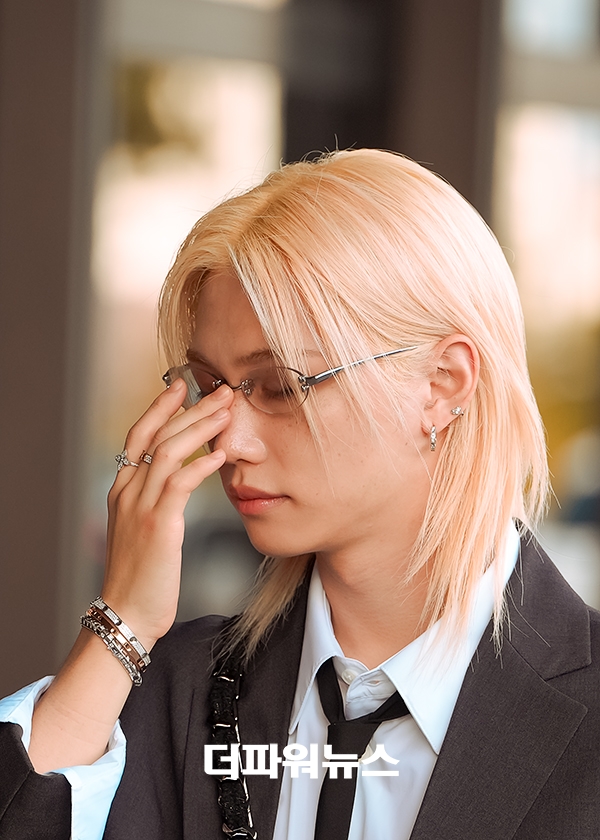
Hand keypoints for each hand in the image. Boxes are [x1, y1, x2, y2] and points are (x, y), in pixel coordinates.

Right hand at [101, 378, 232, 647]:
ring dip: (200, 427)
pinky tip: (221, 455)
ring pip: (168, 451)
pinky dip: (200, 465)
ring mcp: (140, 506)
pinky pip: (179, 484)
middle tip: (220, 391)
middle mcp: (127, 491)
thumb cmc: (142, 575)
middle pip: (157, 435)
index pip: (139, 435)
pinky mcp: (157, 524)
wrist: (128, 612)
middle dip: (191, 408)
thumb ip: (155, 500)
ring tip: (227, 412)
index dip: (160, 408)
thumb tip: (179, 478)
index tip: (182, 386)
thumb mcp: (142, 528)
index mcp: (123, 489)